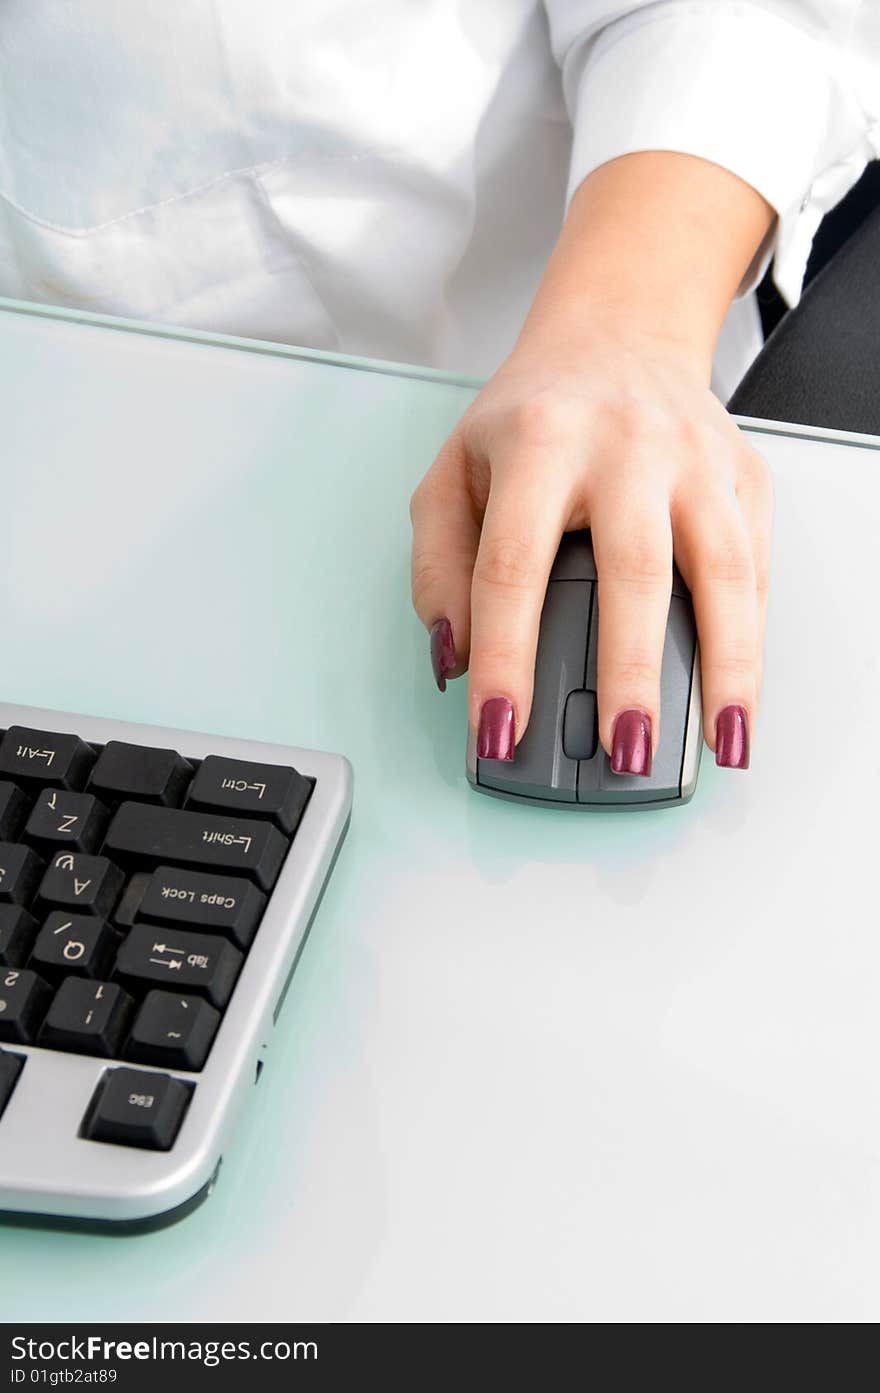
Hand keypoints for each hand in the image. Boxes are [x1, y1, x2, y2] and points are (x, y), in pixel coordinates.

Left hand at [410, 317, 770, 770]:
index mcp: (540, 442)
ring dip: (724, 667)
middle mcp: (626, 445)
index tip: (500, 730)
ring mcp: (696, 459)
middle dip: (627, 673)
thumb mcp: (454, 472)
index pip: (512, 568)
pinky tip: (739, 695)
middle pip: (632, 572)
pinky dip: (753, 640)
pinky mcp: (744, 476)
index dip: (504, 659)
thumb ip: (440, 567)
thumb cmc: (533, 415)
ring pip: (722, 573)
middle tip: (621, 751)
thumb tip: (455, 658)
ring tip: (720, 742)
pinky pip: (756, 568)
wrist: (617, 335)